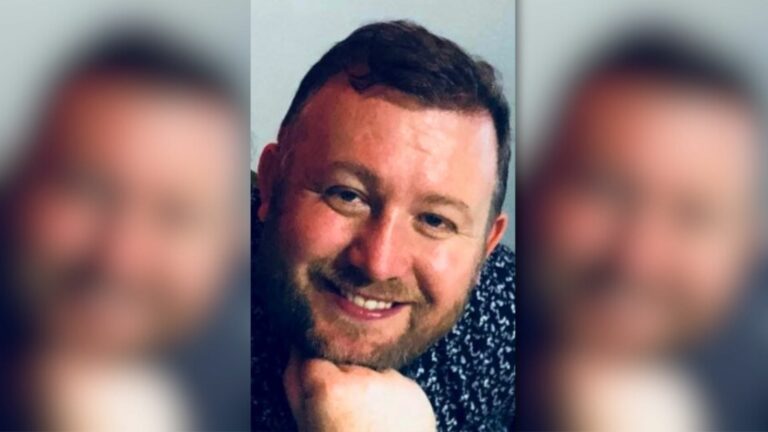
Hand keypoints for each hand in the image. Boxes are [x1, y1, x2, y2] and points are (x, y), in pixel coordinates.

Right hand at [283, 350, 435, 431]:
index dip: (314, 381)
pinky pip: (394, 383)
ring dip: (366, 387)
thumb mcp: (308, 428)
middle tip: (343, 417)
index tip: (317, 397)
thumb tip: (295, 352)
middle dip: (340, 381)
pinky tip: (386, 422)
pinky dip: (389, 396)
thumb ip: (296, 387)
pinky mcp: (414, 390)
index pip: (312, 360)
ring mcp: (393, 382)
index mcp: (331, 389)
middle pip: (343, 363)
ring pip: (370, 370)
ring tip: (366, 422)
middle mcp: (365, 378)